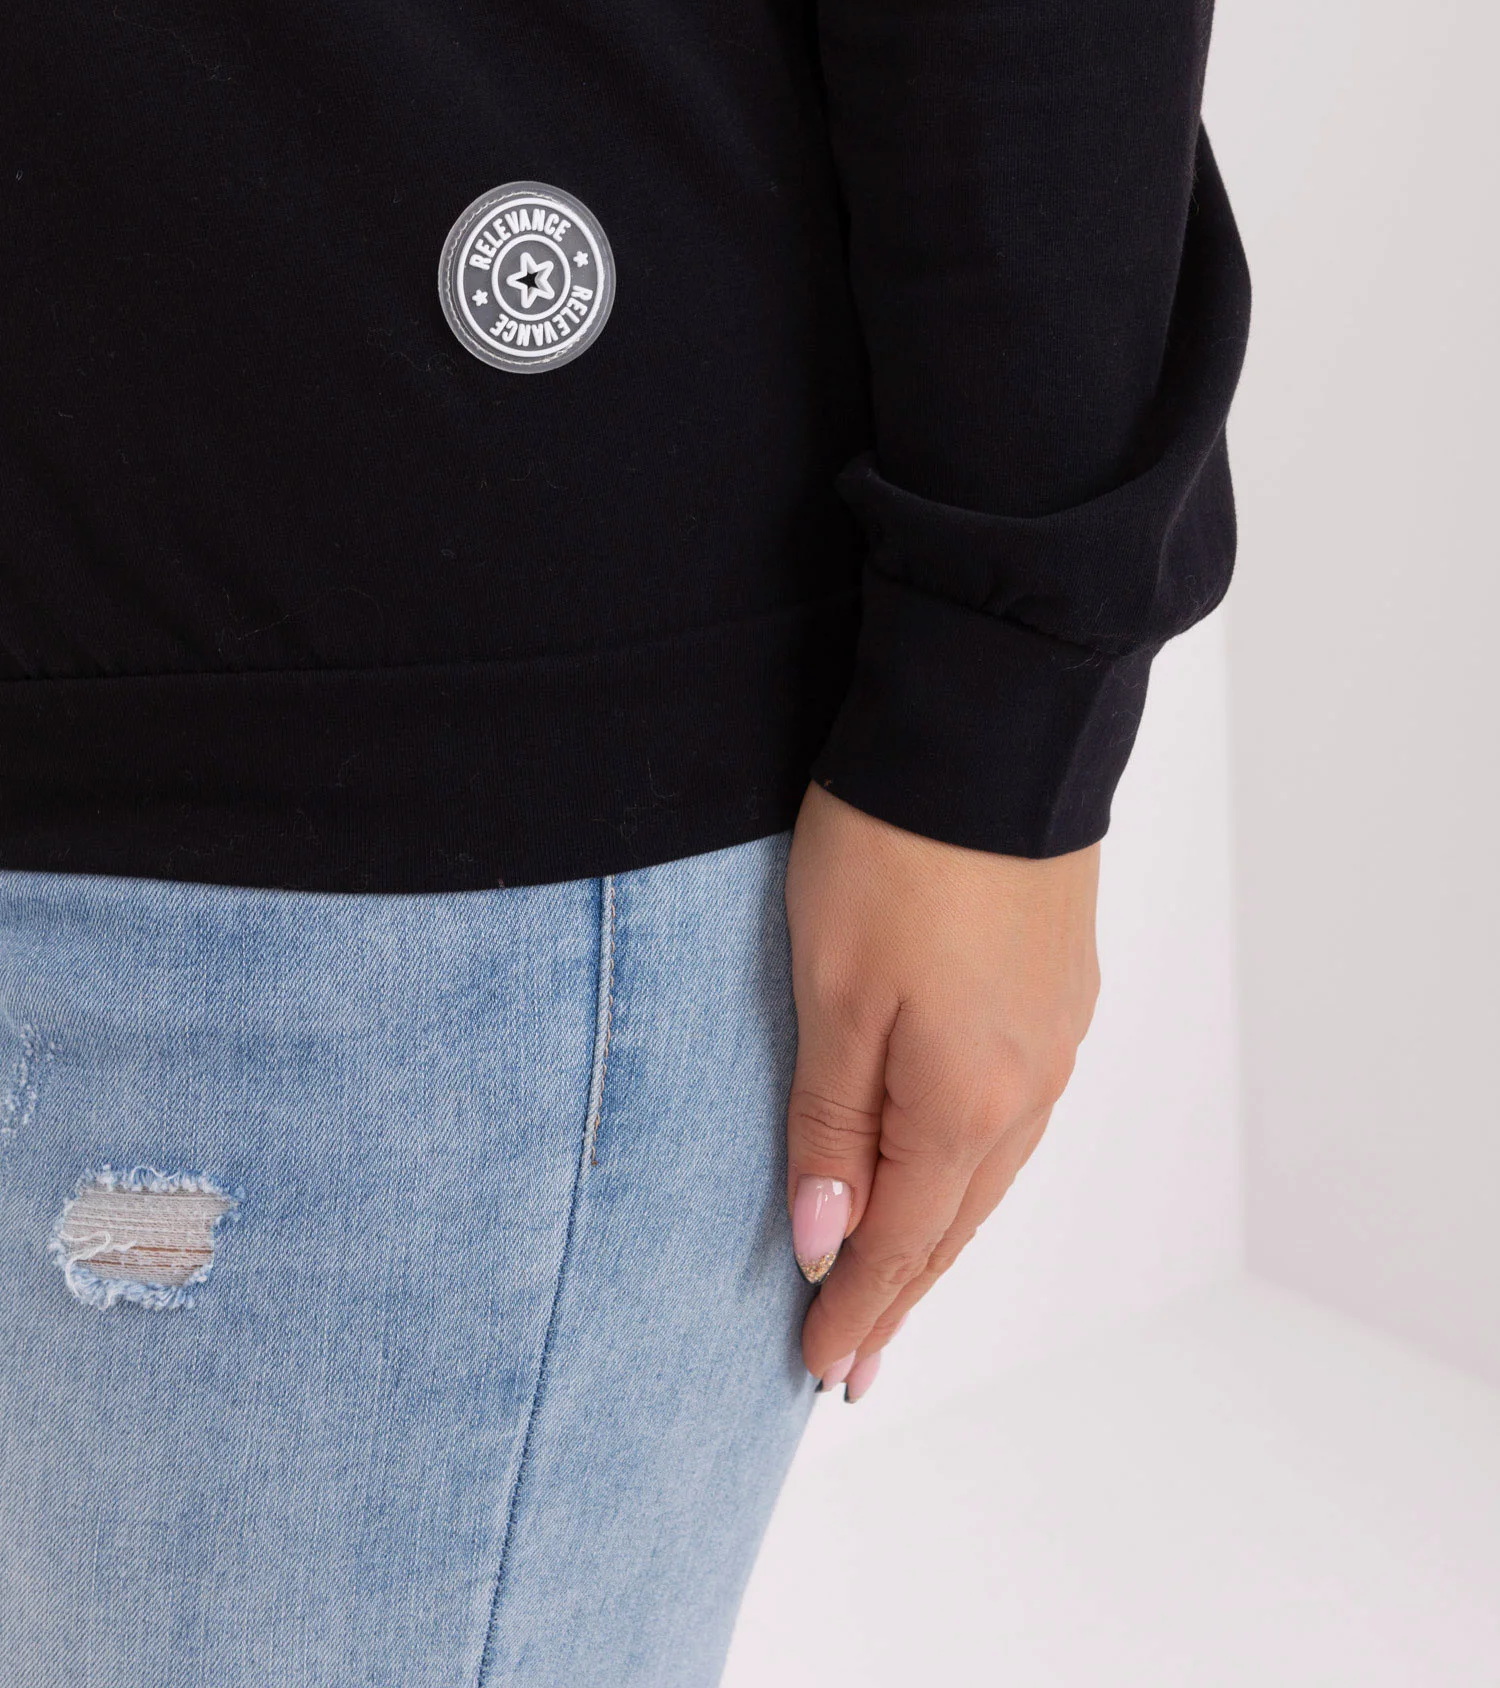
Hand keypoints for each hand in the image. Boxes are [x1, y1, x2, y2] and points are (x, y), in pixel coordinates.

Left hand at [784, 783, 1099, 1399]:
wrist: (993, 728)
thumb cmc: (895, 851)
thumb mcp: (832, 990)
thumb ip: (831, 1121)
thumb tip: (827, 1239)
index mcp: (967, 1100)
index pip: (900, 1240)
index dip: (856, 1307)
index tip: (819, 1368)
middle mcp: (1029, 1085)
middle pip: (953, 1220)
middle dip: (899, 1294)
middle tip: (855, 1360)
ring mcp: (1055, 1035)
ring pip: (989, 1171)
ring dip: (937, 1234)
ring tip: (896, 1283)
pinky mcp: (1059, 987)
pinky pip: (1014, 1114)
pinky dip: (970, 1165)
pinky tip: (951, 1168)